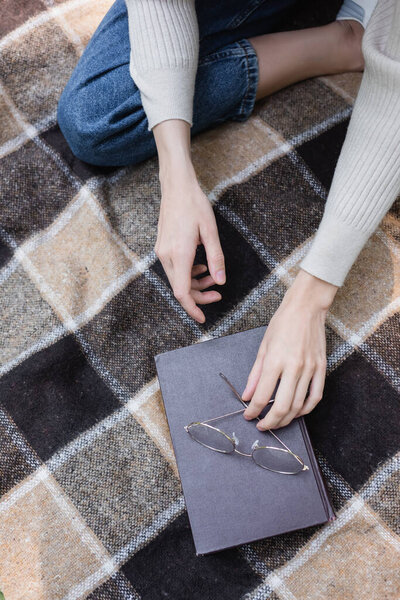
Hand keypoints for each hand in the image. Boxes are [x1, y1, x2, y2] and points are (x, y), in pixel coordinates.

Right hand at [153, 120, 225, 322]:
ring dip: (195, 285)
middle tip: (218, 296)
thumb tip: (221, 281)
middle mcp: (167, 256)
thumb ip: (216, 258)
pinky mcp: (163, 247)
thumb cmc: (194, 205)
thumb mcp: (210, 231)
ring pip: (178, 279)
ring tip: (213, 280)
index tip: (202, 319)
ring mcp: (162, 252)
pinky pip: (175, 269)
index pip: (182, 292)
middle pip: (180, 289)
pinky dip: (188, 274)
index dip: (192, 308)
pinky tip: (201, 268)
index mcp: (179, 254)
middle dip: (199, 297)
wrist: (176, 186)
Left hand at [242, 269, 337, 429]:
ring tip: (276, 422)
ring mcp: (310, 369)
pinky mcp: (321, 368)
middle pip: (282, 407)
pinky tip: (297, 412)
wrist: (306, 308)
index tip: (248, 415)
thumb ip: (255, 374)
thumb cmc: (282, 323)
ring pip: (299, 406)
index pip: (262, 397)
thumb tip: (247, 395)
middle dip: (270, 422)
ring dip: (286, 419)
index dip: (253, 411)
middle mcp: (294, 367)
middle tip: (262, 425)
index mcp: (275, 361)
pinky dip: (306, 409)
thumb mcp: (263, 347)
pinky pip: (315, 396)